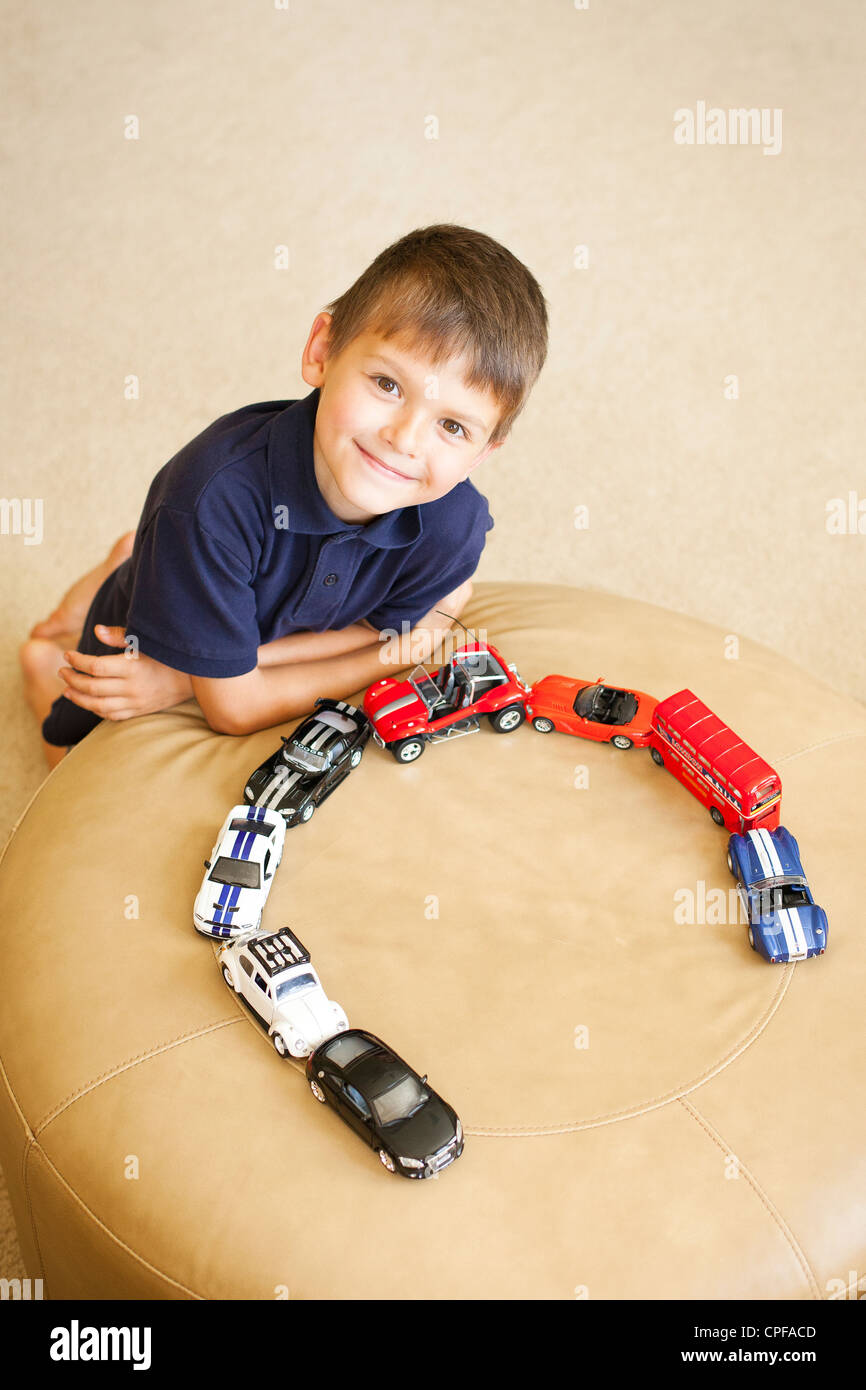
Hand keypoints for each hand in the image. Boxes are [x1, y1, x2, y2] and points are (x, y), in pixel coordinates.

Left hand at [59, 625, 193, 720]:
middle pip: (92, 687)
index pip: (95, 666)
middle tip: (62, 671)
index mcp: (133, 667)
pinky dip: (95, 709)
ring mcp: (135, 702)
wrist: (194, 679)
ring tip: (67, 689)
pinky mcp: (138, 711)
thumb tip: (96, 630)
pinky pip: (111, 715)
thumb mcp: (146, 641)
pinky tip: (87, 701)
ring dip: (78, 697)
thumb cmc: (167, 655)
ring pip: (97, 705)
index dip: (77, 661)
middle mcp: (132, 688)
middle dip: (72, 679)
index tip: (68, 654)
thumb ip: (120, 636)